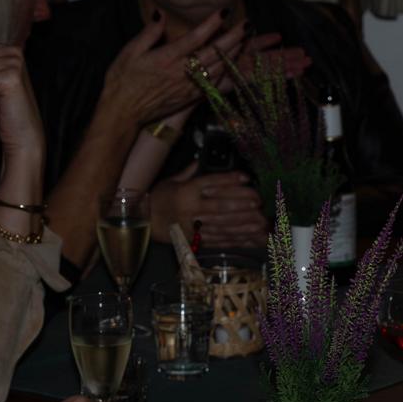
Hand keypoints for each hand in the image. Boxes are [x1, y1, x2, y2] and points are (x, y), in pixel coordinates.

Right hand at [102, 11, 252, 126]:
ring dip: (234, 54)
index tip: (224, 12)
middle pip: (214, 53)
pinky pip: (215, 85)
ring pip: (219, 69)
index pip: (196, 38)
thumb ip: (149, 32)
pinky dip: (228, 75)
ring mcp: (188, 87)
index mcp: (167, 58)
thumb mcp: (130, 51)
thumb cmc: (122, 82)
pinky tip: (236, 66)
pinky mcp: (190, 98)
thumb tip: (160, 14)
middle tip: (247, 24)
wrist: (122, 112)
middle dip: (234, 37)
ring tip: (246, 40)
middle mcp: (181, 73)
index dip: (212, 24)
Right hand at [150, 164, 268, 248]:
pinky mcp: (195, 240)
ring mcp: (193, 226)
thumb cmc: (157, 200)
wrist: (142, 223)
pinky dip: (235, 239)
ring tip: (260, 222)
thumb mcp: (170, 181)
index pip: (211, 183)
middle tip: (258, 201)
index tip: (246, 177)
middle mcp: (190, 208)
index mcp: (185, 190)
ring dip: (243, 224)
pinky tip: (248, 237)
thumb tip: (199, 160)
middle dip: (242, 203)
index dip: (230, 179)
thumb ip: (188, 172)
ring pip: (222, 224)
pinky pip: (218, 240)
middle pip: (220, 205)